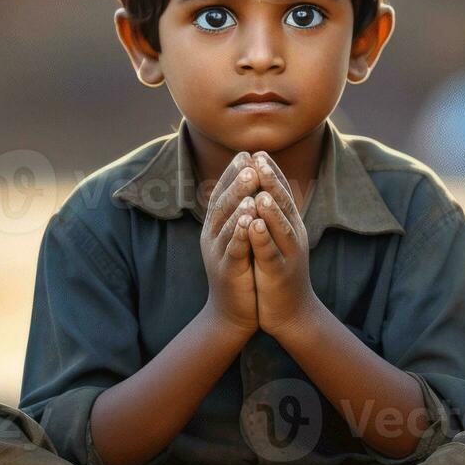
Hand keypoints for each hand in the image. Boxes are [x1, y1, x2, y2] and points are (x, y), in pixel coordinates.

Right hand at [201, 151, 260, 335]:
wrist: (234, 312)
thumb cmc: (242, 270)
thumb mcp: (240, 237)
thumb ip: (243, 212)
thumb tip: (252, 183)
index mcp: (216, 226)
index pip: (223, 193)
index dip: (233, 173)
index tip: (247, 153)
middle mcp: (211, 235)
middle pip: (222, 203)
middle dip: (236, 181)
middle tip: (249, 162)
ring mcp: (217, 252)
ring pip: (226, 223)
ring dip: (237, 201)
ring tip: (250, 184)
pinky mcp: (227, 270)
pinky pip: (232, 247)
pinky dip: (239, 232)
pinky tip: (248, 219)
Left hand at [246, 151, 317, 336]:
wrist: (292, 313)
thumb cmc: (279, 273)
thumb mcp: (277, 239)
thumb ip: (271, 215)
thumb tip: (262, 188)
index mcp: (290, 225)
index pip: (281, 192)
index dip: (271, 172)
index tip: (257, 151)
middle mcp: (293, 234)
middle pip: (283, 203)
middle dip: (271, 181)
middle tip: (259, 159)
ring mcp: (288, 254)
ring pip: (280, 227)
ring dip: (271, 208)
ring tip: (261, 192)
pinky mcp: (279, 273)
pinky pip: (271, 252)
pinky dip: (263, 238)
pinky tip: (255, 225)